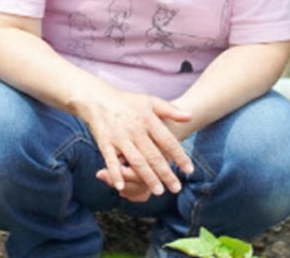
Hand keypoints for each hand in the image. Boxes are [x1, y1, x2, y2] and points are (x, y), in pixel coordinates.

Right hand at [76, 88, 193, 196]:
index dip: (179, 156)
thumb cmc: (128, 102)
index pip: (167, 141)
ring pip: (136, 161)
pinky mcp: (105, 143)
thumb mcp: (150, 101)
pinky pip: (111, 161)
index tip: (190, 170)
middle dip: (166, 173)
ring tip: (159, 192)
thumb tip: (190, 116)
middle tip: (177, 188)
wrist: (98, 98)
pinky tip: (121, 187)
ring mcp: (120, 137)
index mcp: (148, 120)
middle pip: (154, 155)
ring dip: (148, 177)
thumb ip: (171, 110)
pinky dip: (115, 174)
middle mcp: (135, 130)